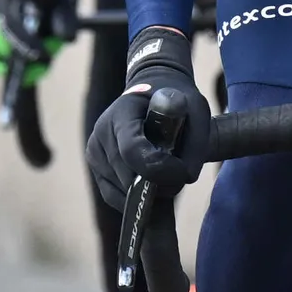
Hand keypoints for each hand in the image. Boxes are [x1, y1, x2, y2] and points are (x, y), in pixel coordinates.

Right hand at [84, 31, 209, 194]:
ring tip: (164, 169)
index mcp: (122, 112)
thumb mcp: (196, 111)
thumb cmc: (176, 103)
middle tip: (179, 172)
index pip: (133, 150)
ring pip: (124, 191)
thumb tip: (185, 177)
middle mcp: (102, 132)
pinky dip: (137, 197)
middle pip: (129, 177)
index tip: (183, 173)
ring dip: (149, 191)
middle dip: (159, 184)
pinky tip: (152, 181)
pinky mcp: (95, 169)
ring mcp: (94, 152)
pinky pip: (115, 197)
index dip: (160, 169)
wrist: (151, 93)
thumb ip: (196, 144)